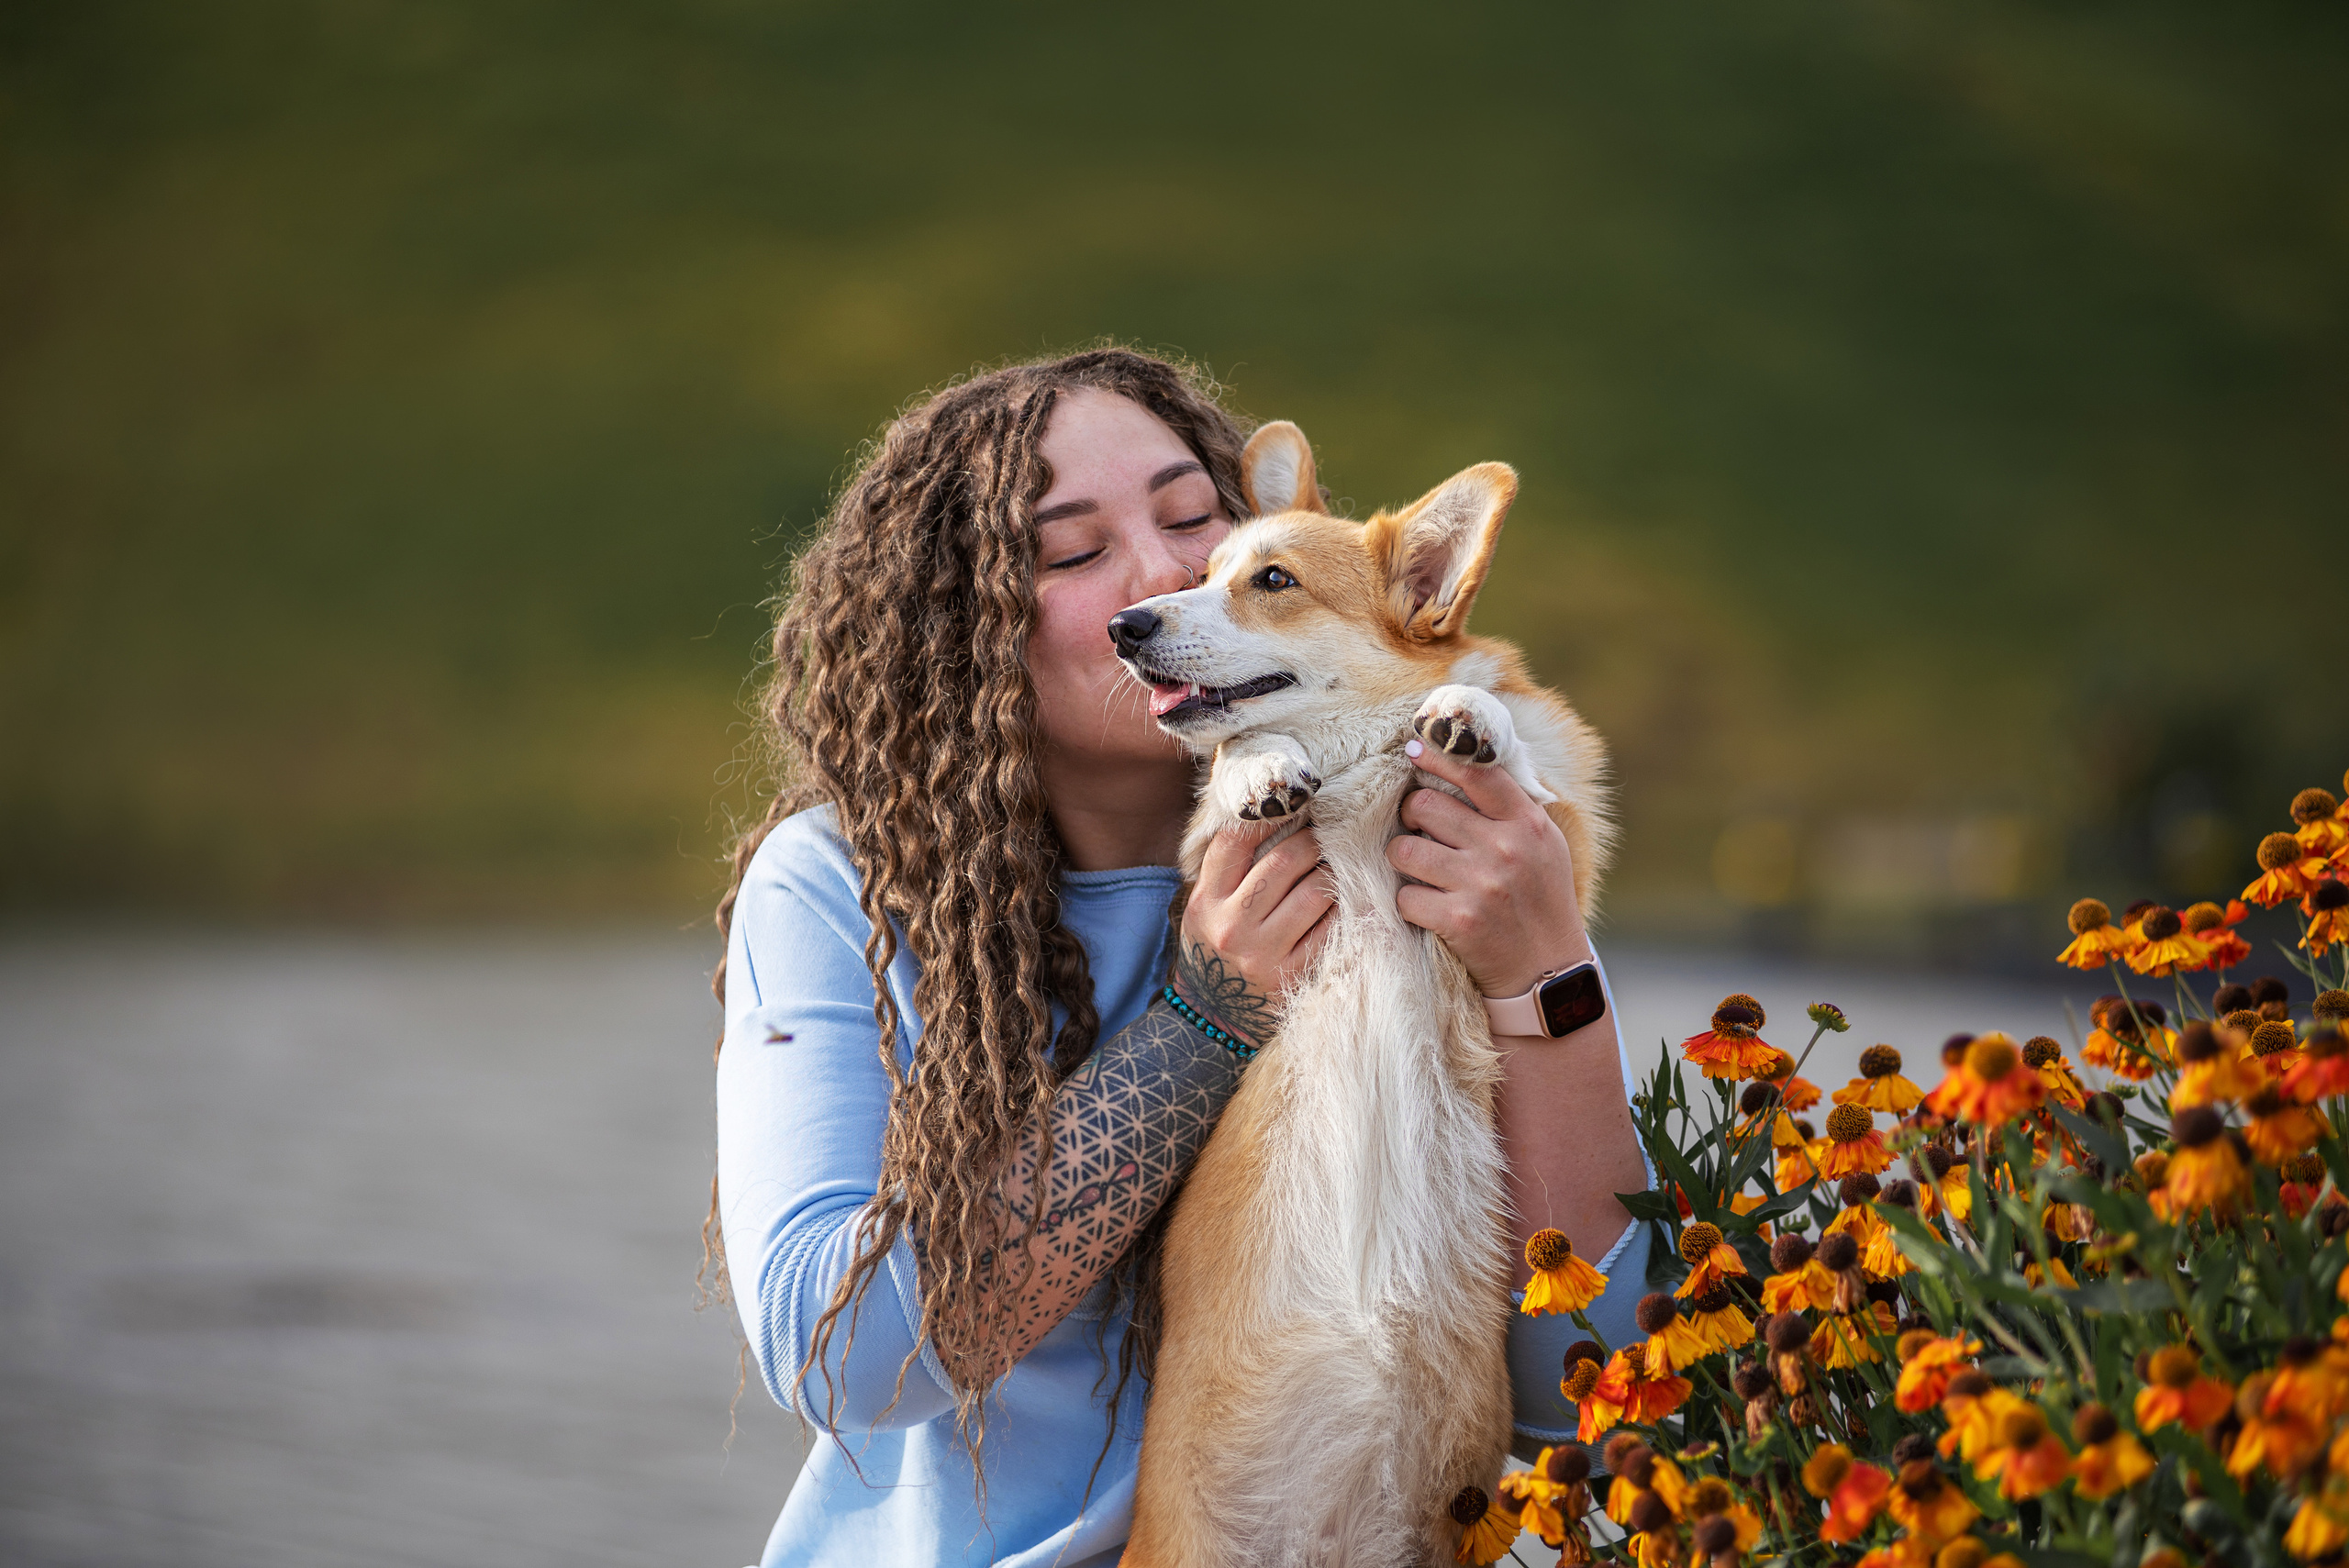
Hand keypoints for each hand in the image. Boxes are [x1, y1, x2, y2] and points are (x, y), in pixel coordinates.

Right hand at [1176, 823, 1336, 1047]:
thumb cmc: (1214, 946)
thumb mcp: (1204, 906)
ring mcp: (1263, 954)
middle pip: (1283, 863)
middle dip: (1311, 842)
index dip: (1264, 816)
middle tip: (1326, 834)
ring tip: (1337, 865)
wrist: (1213, 1014)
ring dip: (1331, 873)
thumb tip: (1269, 816)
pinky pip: (1329, 931)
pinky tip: (1346, 900)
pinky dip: (1342, 910)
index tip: (1288, 806)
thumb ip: (1228, 868)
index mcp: (1206, 901)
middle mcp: (1232, 925)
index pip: (1233, 843)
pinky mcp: (1291, 976)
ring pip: (1313, 894)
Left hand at [1387, 739, 1589, 1000]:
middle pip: (1425, 806)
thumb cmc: (1541, 901)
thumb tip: (1461, 765)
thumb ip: (1509, 808)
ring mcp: (1481, 884)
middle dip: (1413, 817)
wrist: (1548, 972)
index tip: (1414, 749)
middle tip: (1421, 831)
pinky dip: (1409, 902)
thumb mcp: (1544, 846)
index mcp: (1527, 824)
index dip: (1438, 755)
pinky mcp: (1459, 920)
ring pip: (1404, 849)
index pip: (1476, 773)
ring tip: (1422, 870)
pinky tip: (1429, 908)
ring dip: (1404, 859)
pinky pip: (1405, 895)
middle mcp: (1505, 848)